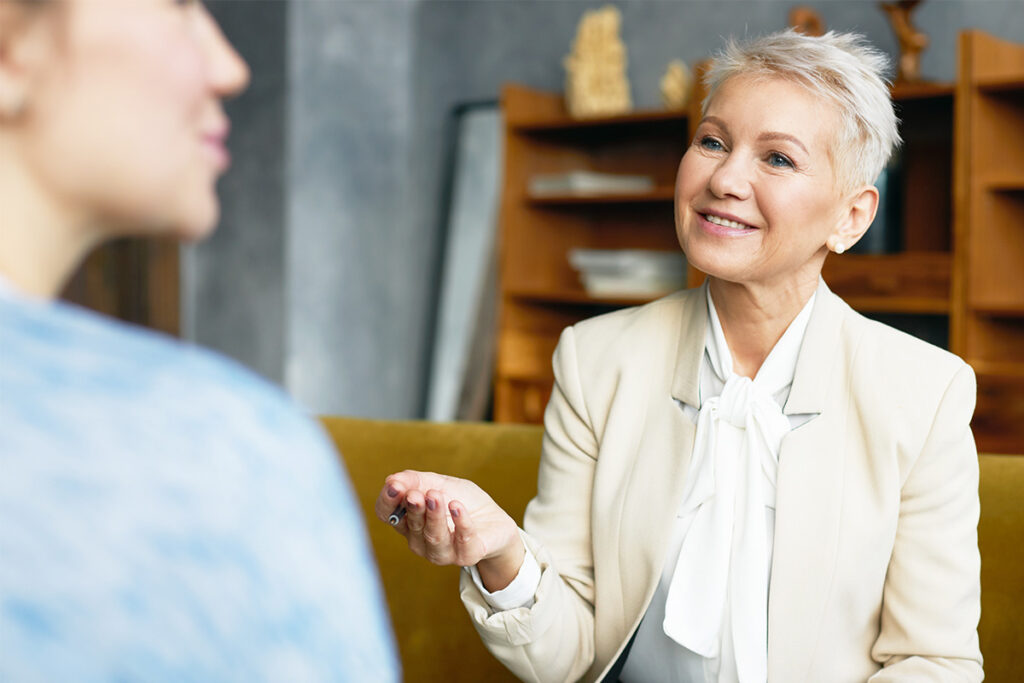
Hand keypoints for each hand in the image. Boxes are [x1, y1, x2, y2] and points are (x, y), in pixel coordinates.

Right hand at [375, 470, 525, 589]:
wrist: (496, 522)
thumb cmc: (463, 502)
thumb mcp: (440, 484)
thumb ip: (417, 481)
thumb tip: (392, 479)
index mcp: (409, 521)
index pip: (387, 514)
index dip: (387, 501)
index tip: (394, 485)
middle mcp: (420, 540)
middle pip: (410, 524)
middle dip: (413, 508)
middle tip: (415, 493)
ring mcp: (442, 551)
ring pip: (433, 537)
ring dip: (434, 515)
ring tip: (436, 496)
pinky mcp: (466, 555)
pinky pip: (462, 540)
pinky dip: (460, 522)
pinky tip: (458, 506)